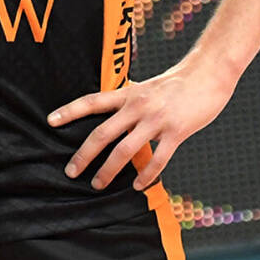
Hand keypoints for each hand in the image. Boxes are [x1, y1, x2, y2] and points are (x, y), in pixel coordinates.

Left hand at [49, 57, 235, 190]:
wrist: (208, 74)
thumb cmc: (177, 83)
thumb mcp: (146, 87)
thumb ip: (129, 101)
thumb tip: (114, 114)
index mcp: (127, 93)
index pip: (91, 102)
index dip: (70, 111)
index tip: (50, 121)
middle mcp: (137, 106)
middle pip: (102, 133)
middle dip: (84, 155)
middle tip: (71, 171)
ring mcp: (156, 120)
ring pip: (125, 150)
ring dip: (108, 170)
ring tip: (97, 184)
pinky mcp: (177, 132)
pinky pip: (158, 159)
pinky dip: (146, 175)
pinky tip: (137, 186)